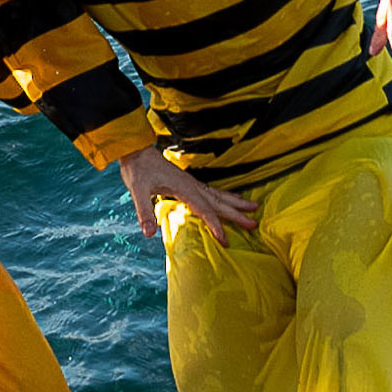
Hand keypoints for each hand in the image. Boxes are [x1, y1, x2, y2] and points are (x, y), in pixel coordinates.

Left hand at [117, 148, 255, 241]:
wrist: (137, 151)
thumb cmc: (137, 170)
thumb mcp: (137, 191)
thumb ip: (144, 212)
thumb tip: (148, 233)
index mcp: (183, 188)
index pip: (204, 210)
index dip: (215, 225)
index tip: (225, 240)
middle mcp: (192, 185)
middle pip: (218, 202)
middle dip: (236, 214)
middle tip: (254, 223)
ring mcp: (192, 183)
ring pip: (219, 195)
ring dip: (236, 203)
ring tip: (254, 207)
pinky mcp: (189, 183)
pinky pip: (212, 191)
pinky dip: (226, 196)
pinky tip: (232, 198)